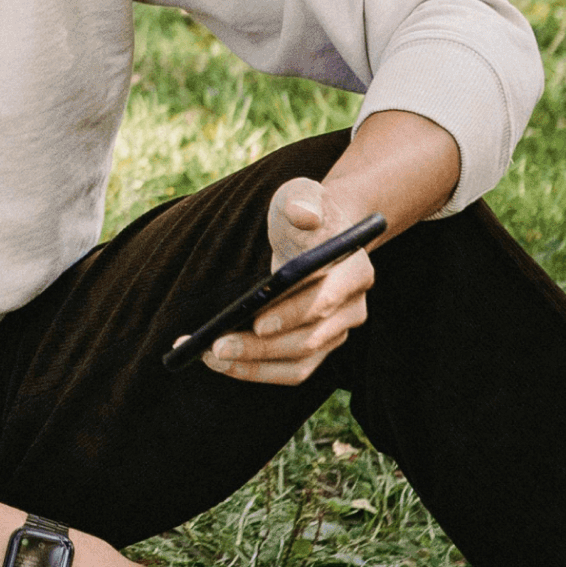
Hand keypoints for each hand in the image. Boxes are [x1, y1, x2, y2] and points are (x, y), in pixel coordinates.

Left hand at [205, 174, 376, 387]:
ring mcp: (336, 333)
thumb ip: (302, 200)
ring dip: (254, 365)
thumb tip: (304, 214)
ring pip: (300, 362)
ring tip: (210, 356)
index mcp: (355, 271)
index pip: (328, 298)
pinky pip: (291, 371)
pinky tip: (221, 363)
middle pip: (311, 338)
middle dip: (262, 347)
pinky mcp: (317, 348)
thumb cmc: (302, 215)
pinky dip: (256, 371)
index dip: (294, 313)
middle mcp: (353, 308)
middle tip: (216, 346)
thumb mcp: (300, 195)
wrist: (312, 234)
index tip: (257, 322)